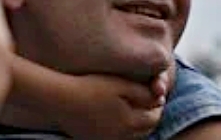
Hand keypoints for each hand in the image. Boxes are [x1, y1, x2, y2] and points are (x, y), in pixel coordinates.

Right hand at [55, 71, 169, 139]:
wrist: (60, 99)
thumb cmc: (92, 88)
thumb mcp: (123, 85)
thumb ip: (145, 93)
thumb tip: (160, 99)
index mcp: (130, 123)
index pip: (154, 118)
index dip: (157, 106)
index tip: (155, 94)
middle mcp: (120, 137)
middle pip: (145, 130)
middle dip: (149, 116)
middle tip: (148, 101)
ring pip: (132, 136)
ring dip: (137, 124)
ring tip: (133, 107)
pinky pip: (117, 138)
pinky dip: (122, 129)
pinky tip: (117, 116)